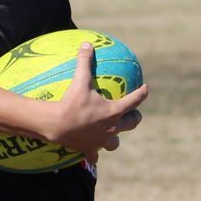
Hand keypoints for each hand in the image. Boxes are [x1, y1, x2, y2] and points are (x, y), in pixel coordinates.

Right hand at [43, 42, 148, 161]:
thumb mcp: (80, 81)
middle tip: (131, 113)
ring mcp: (101, 140)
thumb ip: (85, 62)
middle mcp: (112, 127)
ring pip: (115, 142)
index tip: (145, 88)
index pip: (135, 100)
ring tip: (112, 132)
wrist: (56, 125)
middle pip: (131, 123)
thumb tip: (87, 44)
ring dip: (116, 137)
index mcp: (114, 111)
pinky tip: (93, 153)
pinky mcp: (90, 149)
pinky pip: (95, 155)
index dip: (142, 93)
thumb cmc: (71, 102)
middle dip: (134, 117)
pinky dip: (95, 153)